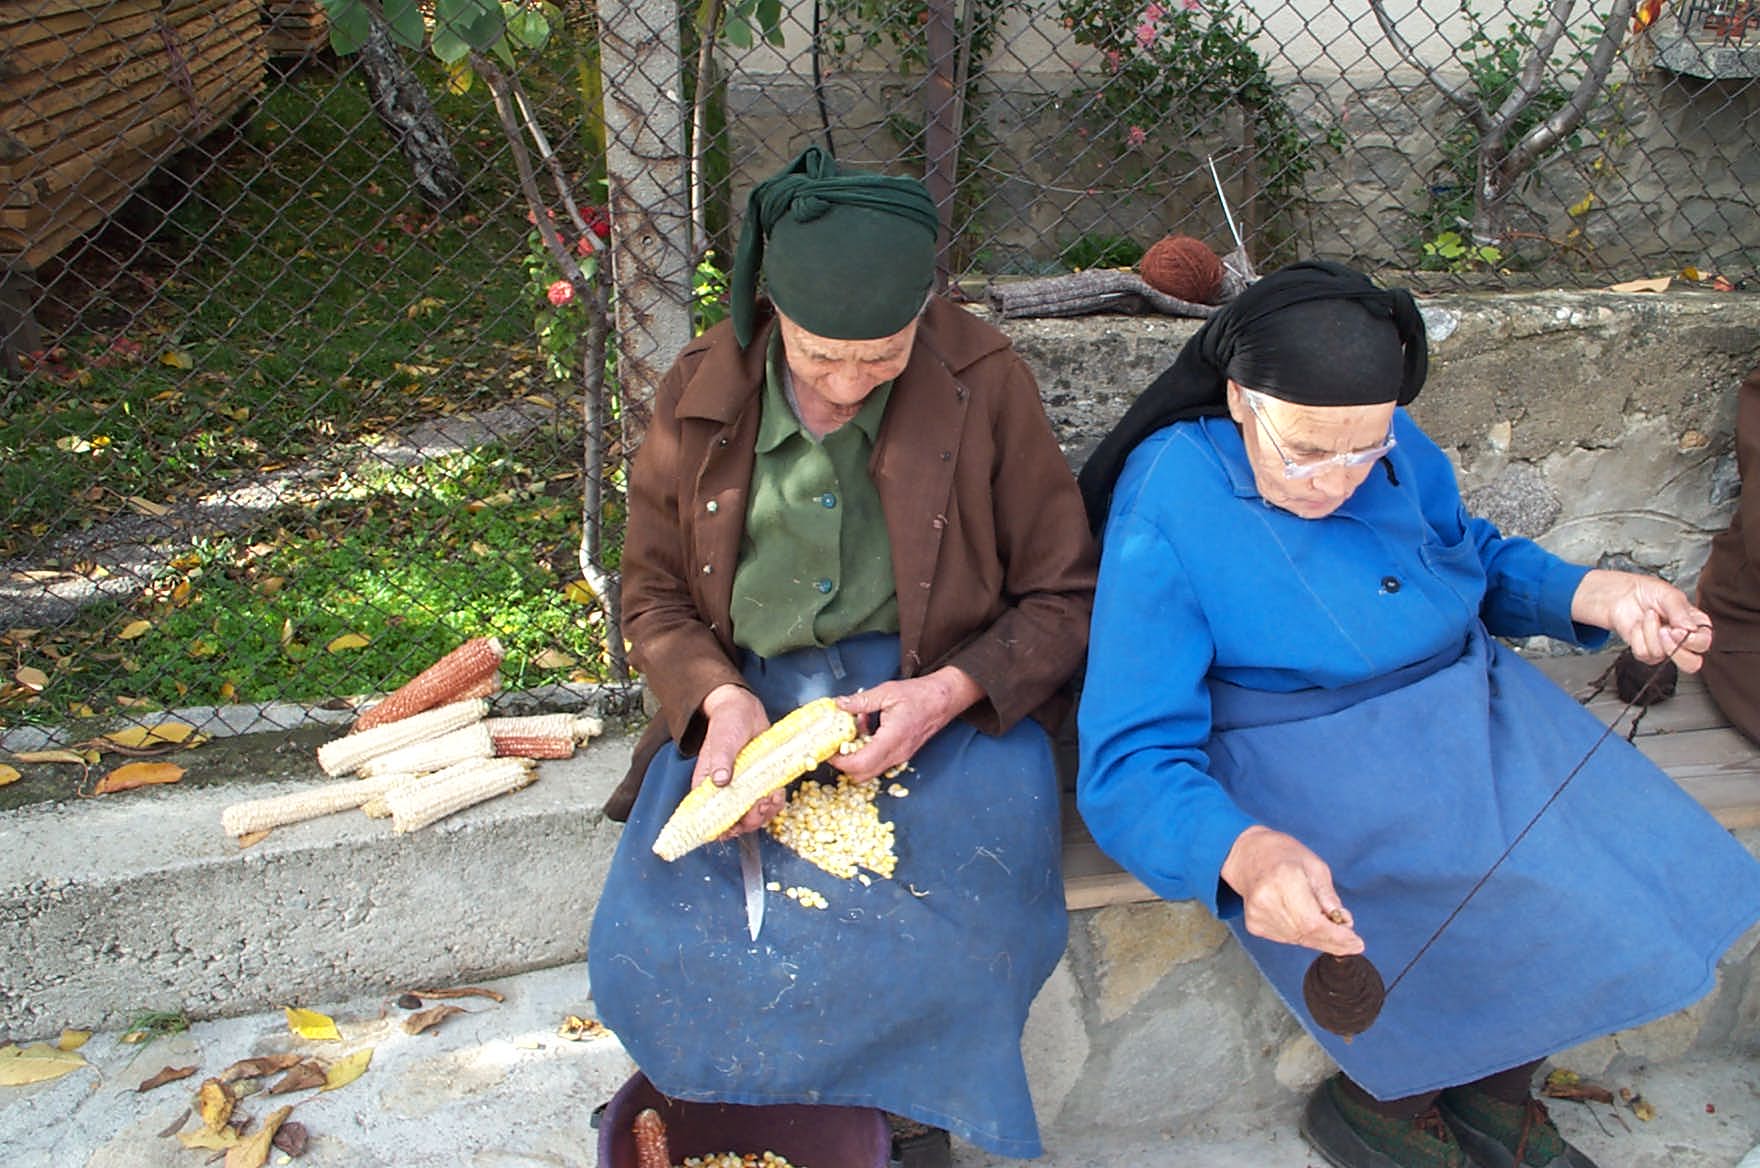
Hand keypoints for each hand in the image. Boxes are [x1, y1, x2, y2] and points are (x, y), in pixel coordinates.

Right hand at [694, 684, 782, 835]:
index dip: (719, 830)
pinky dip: (775, 804)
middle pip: (734, 823)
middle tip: (759, 807)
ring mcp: (744, 789)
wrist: (745, 710)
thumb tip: (720, 780)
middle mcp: (725, 792)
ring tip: (770, 799)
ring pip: (753, 817)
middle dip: (749, 821)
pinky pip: (768, 804)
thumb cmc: (727, 724)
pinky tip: (777, 793)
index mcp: (707, 786)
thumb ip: (721, 759)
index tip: (734, 828)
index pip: (708, 819)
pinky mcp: (760, 784)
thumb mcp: (723, 739)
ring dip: (764, 814)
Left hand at [830, 666, 982, 782]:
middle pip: (862, 775)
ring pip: (870, 770)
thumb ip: (861, 701)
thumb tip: (839, 704)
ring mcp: (900, 756)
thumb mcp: (887, 692)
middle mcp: (896, 753)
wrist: (945, 700)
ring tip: (854, 731)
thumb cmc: (920, 695)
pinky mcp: (902, 754)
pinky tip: (868, 729)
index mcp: (892, 738)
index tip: (828, 750)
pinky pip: (879, 762)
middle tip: (834, 744)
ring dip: (856, 756)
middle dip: (844, 763)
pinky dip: (867, 752)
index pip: (859, 764)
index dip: (839, 761)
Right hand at [1219, 826, 1364, 955]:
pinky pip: (1286, 938)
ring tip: (1328, 925)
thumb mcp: (1315, 866)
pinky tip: (1305, 921)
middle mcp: (1267, 899)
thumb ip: (1329, 897)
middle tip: (1351, 943)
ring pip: (1297, 940)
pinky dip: (1302, 935)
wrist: (1247, 855)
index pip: (1312, 921)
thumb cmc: (1283, 855)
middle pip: (1306, 934)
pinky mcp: (1254, 924)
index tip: (1356, 943)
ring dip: (1318, 939)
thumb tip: (1344, 922)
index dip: (1336, 937)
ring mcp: (1257, 914)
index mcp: (1284, 879)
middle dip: (1333, 941)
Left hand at [1570, 569, 1713, 671]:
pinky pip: (1643, 652)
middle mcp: (1682, 640)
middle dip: (1674, 650)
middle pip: (1691, 664)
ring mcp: (1664, 649)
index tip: (1677, 630)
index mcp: (1696, 626)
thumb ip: (1681, 611)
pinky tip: (1639, 625)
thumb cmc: (1650, 593)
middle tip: (1663, 631)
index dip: (1692, 641)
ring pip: (1660, 654)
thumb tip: (1690, 628)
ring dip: (1650, 632)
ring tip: (1649, 616)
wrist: (1624, 594)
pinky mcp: (1646, 653)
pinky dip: (1637, 636)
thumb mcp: (1669, 595)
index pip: (1703, 644)